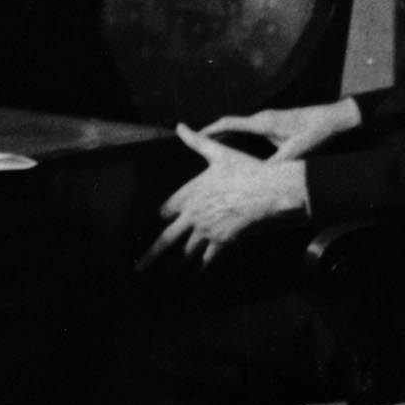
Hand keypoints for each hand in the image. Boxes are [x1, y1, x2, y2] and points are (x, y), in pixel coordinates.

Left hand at [144, 125, 305, 267]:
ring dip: (176, 266)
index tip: (163, 219)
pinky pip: (208, 258)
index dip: (165, 215)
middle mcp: (192, 215)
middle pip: (166, 239)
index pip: (166, 210)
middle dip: (152, 255)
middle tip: (138, 268)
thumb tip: (180, 125)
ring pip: (186, 252)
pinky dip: (203, 267)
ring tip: (166, 278)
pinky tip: (198, 275)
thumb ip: (196, 141)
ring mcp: (206, 230)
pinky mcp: (222, 242)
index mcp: (188, 194)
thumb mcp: (218, 153)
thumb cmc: (244, 169)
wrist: (266, 190)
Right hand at [204, 98, 360, 162]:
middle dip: (211, 133)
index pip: (228, 124)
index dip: (210, 131)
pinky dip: (236, 136)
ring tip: (209, 147)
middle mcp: (262, 118)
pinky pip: (247, 128)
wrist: (335, 119)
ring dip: (224, 134)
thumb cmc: (316, 133)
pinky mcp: (275, 123)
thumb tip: (261, 177)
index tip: (193, 135)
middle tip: (195, 143)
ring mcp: (268, 119)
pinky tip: (235, 148)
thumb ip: (278, 163)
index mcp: (263, 123)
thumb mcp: (296, 150)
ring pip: (238, 126)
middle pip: (229, 124)